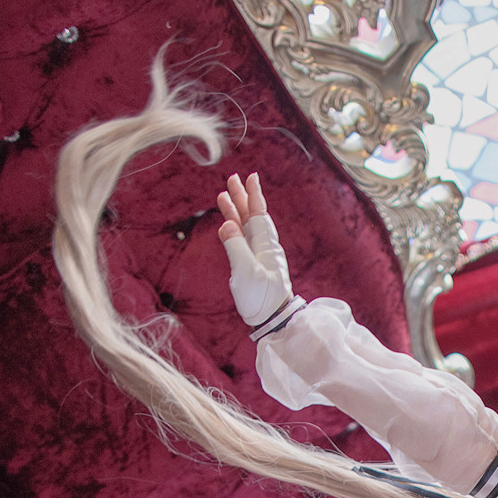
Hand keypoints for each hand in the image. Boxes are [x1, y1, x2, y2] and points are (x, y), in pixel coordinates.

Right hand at [216, 172, 292, 327]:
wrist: (273, 320)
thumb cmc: (262, 298)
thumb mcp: (246, 272)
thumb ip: (235, 247)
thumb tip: (226, 225)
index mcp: (265, 245)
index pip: (258, 214)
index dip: (253, 195)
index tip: (250, 177)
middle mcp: (263, 247)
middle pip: (251, 216)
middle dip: (242, 197)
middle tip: (232, 179)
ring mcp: (258, 256)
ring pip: (245, 227)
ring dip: (236, 211)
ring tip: (224, 196)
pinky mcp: (252, 266)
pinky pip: (242, 240)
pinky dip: (235, 228)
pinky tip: (229, 223)